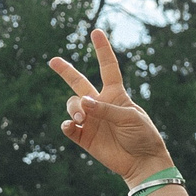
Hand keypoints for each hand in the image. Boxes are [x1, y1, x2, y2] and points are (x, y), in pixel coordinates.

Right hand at [47, 30, 172, 183]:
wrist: (142, 163)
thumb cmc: (142, 136)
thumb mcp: (129, 117)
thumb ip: (106, 109)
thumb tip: (82, 103)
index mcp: (116, 94)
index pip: (108, 67)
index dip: (102, 49)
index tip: (95, 32)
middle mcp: (100, 104)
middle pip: (79, 83)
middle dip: (66, 71)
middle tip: (53, 61)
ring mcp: (90, 120)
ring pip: (72, 105)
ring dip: (75, 108)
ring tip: (82, 118)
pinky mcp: (84, 137)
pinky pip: (69, 126)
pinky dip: (68, 124)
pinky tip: (73, 125)